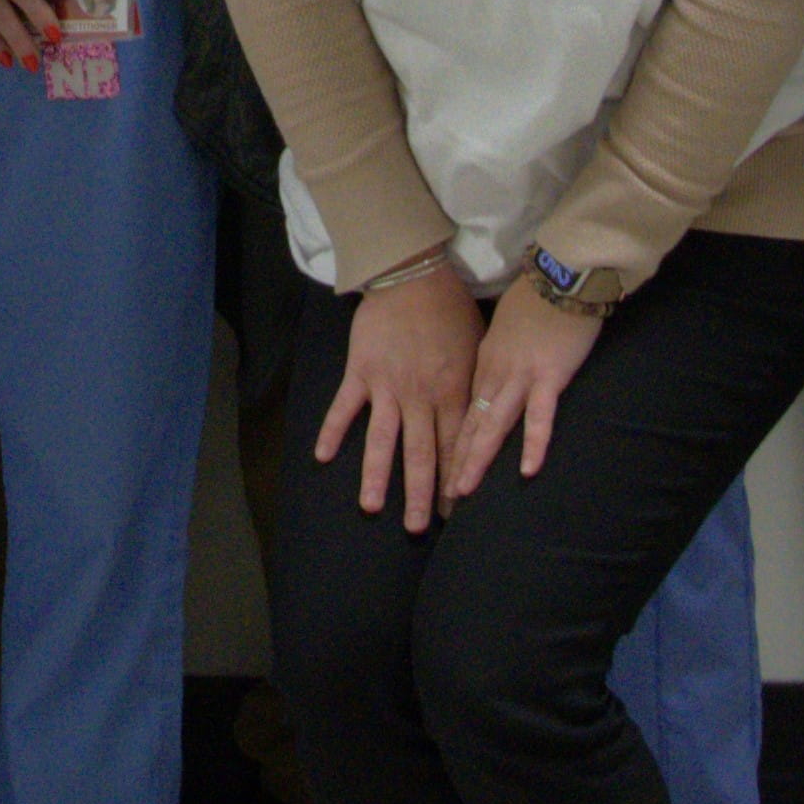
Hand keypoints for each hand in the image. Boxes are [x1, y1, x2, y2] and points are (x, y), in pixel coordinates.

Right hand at [310, 261, 484, 532]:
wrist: (413, 275)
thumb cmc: (450, 311)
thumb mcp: (476, 350)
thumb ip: (474, 389)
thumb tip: (482, 424)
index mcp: (452, 392)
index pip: (454, 448)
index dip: (453, 481)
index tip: (453, 512)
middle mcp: (419, 396)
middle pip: (419, 454)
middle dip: (419, 495)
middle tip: (417, 528)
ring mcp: (386, 386)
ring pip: (381, 440)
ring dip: (376, 476)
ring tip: (371, 508)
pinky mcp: (360, 371)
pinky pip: (343, 407)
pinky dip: (332, 431)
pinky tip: (322, 457)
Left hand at [445, 284, 607, 502]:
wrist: (561, 273)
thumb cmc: (537, 298)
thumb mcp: (504, 330)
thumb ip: (497, 357)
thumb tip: (490, 379)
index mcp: (483, 363)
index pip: (461, 412)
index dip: (449, 444)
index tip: (436, 472)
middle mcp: (494, 373)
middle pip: (469, 425)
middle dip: (452, 462)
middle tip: (439, 497)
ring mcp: (520, 376)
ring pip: (493, 424)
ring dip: (476, 459)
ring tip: (461, 491)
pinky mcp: (550, 375)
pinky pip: (540, 415)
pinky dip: (534, 443)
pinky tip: (528, 470)